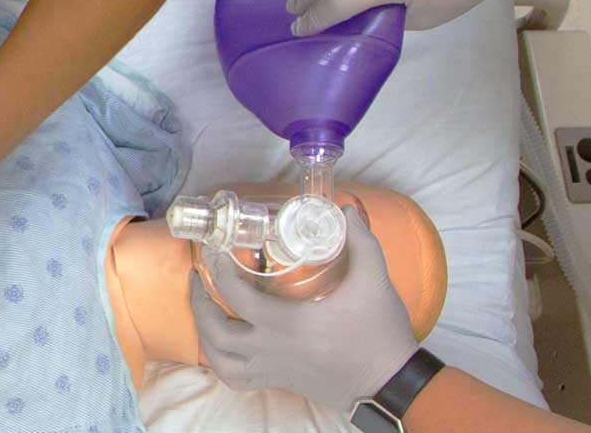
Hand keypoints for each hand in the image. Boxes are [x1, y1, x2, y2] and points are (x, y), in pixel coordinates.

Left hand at [189, 204, 419, 413]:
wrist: (390, 382)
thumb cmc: (380, 332)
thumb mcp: (374, 280)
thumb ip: (360, 241)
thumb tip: (344, 210)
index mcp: (289, 323)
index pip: (238, 297)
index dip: (220, 272)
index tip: (216, 252)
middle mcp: (273, 349)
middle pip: (216, 332)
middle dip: (200, 303)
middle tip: (200, 279)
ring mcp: (274, 369)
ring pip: (219, 360)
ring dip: (205, 334)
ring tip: (206, 309)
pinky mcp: (280, 382)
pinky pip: (236, 380)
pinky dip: (220, 364)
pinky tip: (222, 346)